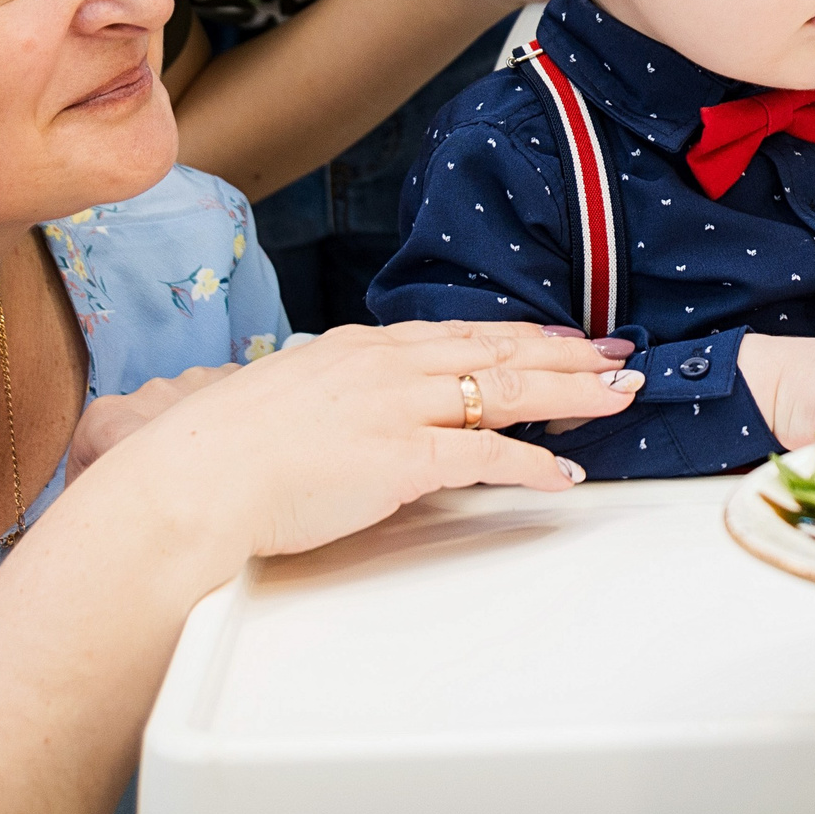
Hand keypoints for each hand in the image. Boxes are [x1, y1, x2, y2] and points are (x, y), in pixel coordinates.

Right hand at [99, 320, 640, 561]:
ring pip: (505, 389)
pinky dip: (533, 465)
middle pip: (499, 351)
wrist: (193, 480)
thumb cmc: (228, 452)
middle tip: (621, 360)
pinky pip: (485, 456)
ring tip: (618, 400)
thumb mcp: (296, 400)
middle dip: (569, 356)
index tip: (568, 341)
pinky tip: (564, 475)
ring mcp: (397, 408)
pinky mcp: (401, 458)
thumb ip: (347, 399)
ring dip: (571, 396)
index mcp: (362, 349)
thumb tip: (378, 415)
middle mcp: (387, 366)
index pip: (463, 333)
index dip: (525, 337)